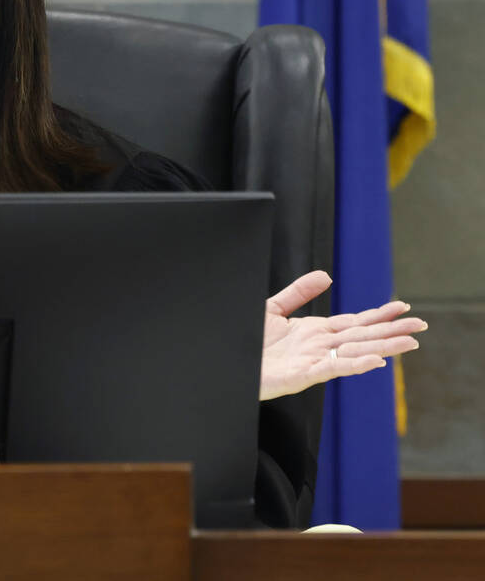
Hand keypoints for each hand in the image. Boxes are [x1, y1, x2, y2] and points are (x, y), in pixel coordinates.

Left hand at [259, 270, 426, 400]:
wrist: (230, 364)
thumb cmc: (249, 343)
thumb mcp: (273, 309)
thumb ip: (298, 293)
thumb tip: (326, 275)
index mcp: (315, 332)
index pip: (354, 322)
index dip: (378, 315)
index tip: (402, 306)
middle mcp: (319, 347)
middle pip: (362, 337)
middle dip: (391, 331)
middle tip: (420, 325)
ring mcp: (313, 361)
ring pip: (355, 353)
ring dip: (383, 348)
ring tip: (410, 343)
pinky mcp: (302, 376)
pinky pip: (333, 369)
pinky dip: (355, 365)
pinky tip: (376, 361)